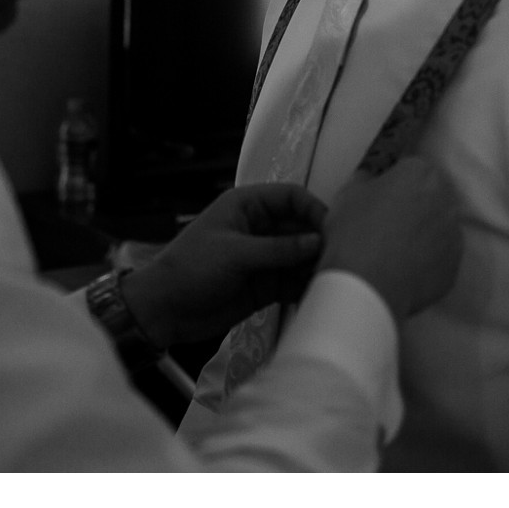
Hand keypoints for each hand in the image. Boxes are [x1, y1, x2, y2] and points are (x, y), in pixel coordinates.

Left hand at [118, 183, 325, 347]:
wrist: (165, 310)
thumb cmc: (193, 268)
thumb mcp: (236, 254)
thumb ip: (279, 249)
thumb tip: (319, 241)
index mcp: (247, 206)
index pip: (291, 197)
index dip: (314, 209)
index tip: (335, 230)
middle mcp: (260, 228)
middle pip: (301, 228)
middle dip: (320, 242)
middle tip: (343, 260)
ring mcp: (264, 258)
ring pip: (301, 256)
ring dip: (317, 267)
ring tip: (338, 281)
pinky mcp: (266, 285)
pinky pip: (293, 281)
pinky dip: (306, 287)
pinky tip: (323, 296)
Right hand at [318, 154, 461, 320]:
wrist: (368, 287)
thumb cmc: (354, 233)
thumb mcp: (347, 195)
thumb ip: (365, 180)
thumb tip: (372, 179)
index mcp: (421, 173)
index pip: (411, 167)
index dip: (394, 181)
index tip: (380, 197)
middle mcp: (446, 199)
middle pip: (431, 195)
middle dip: (414, 204)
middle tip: (387, 223)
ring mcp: (455, 235)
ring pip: (439, 226)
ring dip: (424, 232)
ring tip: (396, 250)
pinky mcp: (454, 266)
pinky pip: (441, 256)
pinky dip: (427, 259)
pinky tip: (405, 269)